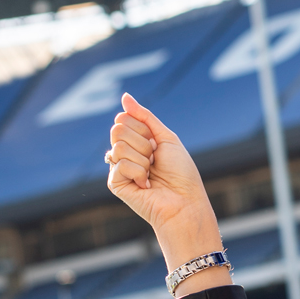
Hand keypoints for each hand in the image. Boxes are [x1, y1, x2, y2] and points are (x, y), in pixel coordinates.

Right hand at [106, 94, 230, 291]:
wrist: (184, 201)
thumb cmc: (181, 173)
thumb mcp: (166, 138)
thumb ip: (144, 116)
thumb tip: (124, 97)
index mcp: (137, 141)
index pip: (125, 119)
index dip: (145, 129)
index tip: (158, 145)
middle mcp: (125, 153)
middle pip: (118, 129)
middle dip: (143, 143)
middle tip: (155, 160)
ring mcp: (118, 168)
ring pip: (118, 146)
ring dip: (143, 159)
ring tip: (152, 174)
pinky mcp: (115, 183)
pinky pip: (119, 164)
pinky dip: (138, 172)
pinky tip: (145, 185)